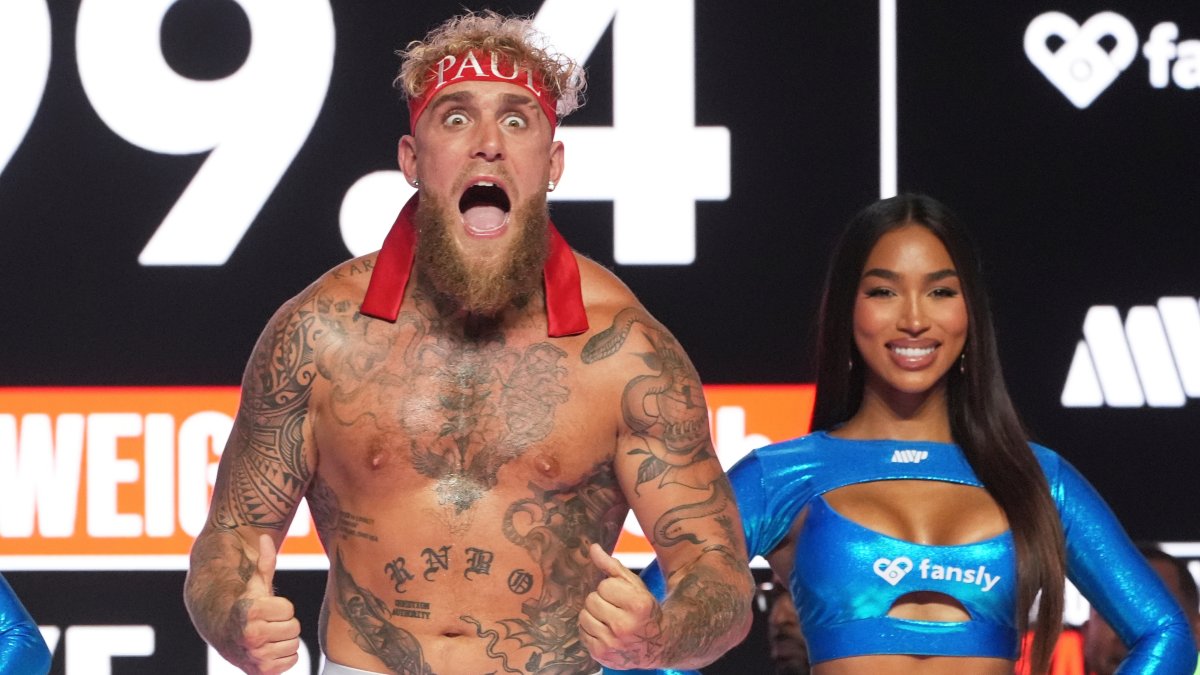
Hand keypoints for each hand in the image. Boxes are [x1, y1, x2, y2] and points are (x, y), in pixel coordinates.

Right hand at [233, 534, 300, 674]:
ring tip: (266, 636)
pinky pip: (291, 661)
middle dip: (283, 624)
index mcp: (250, 613)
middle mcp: (251, 637)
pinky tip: (267, 650)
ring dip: (283, 640)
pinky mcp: (262, 672)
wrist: (223, 635)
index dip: (280, 607)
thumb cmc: (244, 605)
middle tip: (267, 623)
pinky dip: (283, 656)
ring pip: (294, 645)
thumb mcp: (254, 584)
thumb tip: (266, 537)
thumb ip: (264, 562)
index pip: (289, 610)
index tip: (266, 608)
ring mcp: (256, 657)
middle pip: (294, 628)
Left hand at [578, 543, 664, 669]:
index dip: (611, 589)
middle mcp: (625, 626)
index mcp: (638, 606)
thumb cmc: (644, 610)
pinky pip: (582, 633)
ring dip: (593, 615)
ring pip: (584, 616)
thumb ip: (612, 566)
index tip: (622, 597)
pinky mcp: (601, 654)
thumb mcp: (635, 586)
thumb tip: (593, 548)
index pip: (604, 586)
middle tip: (615, 608)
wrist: (656, 644)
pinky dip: (591, 630)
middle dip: (601, 601)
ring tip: (609, 619)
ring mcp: (612, 643)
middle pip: (592, 600)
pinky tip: (605, 631)